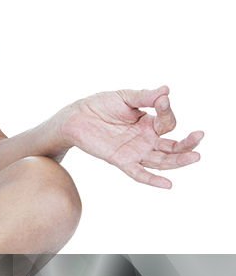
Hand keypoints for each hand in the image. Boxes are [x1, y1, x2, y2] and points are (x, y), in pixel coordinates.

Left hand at [59, 86, 203, 188]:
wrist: (76, 117)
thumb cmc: (100, 105)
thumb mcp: (125, 97)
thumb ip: (145, 97)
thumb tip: (166, 90)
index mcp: (148, 123)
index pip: (167, 122)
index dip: (167, 111)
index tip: (162, 100)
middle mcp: (146, 140)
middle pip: (173, 146)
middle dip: (187, 143)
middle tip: (200, 135)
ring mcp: (135, 151)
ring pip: (162, 161)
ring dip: (179, 160)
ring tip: (196, 156)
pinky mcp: (121, 160)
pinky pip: (139, 173)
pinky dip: (153, 180)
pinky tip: (168, 185)